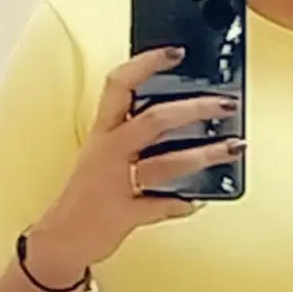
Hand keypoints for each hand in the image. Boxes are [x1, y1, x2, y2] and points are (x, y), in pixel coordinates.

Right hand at [35, 46, 243, 269]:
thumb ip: (131, 136)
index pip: (120, 85)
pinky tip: (199, 200)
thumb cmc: (84, 194)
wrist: (60, 239)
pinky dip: (183, 204)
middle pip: (154, 120)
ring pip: (166, 163)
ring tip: (232, 147)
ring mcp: (116, 183)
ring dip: (204, 155)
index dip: (147, 64)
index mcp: (102, 132)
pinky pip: (161, 206)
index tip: (176, 52)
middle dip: (194, 108)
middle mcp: (108, 152)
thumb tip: (175, 119)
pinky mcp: (125, 214)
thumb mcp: (101, 155)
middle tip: (225, 103)